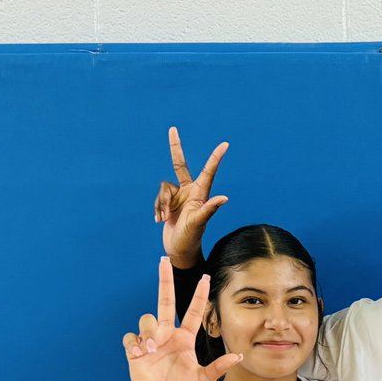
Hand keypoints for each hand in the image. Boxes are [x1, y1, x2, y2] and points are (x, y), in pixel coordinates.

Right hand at [123, 258, 240, 380]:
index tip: (205, 277)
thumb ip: (219, 367)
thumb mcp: (202, 379)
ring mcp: (151, 338)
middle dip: (164, 279)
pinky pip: (132, 336)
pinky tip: (140, 355)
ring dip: (149, 333)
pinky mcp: (135, 347)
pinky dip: (135, 344)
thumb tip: (239, 356)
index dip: (199, 295)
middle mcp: (167, 333)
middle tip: (164, 259)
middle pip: (164, 300)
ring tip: (152, 351)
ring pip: (147, 319)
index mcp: (184, 337)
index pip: (192, 311)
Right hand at [153, 127, 228, 266]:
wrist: (179, 251)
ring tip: (164, 219)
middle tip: (172, 129)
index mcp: (200, 194)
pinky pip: (158, 198)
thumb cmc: (191, 238)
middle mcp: (190, 192)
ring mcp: (178, 197)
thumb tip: (224, 198)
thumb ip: (209, 209)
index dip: (215, 158)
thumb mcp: (199, 223)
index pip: (208, 171)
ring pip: (163, 188)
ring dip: (160, 203)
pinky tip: (160, 221)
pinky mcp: (168, 203)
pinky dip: (157, 208)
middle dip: (175, 148)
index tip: (225, 144)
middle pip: (179, 165)